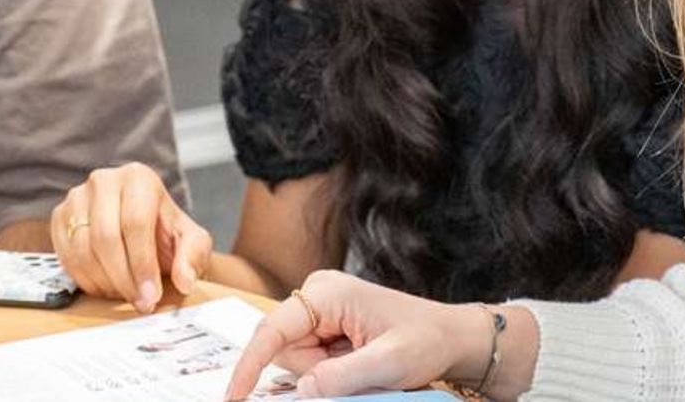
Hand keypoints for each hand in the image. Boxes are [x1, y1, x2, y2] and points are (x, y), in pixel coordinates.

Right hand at [49, 162, 209, 312]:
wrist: (141, 229)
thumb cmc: (164, 234)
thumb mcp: (191, 242)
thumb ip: (193, 257)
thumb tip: (185, 279)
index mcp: (139, 178)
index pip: (135, 223)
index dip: (142, 264)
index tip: (151, 295)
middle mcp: (104, 181)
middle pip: (106, 237)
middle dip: (123, 278)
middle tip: (139, 302)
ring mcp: (77, 198)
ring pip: (83, 249)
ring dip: (105, 282)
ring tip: (124, 295)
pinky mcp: (60, 217)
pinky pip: (66, 256)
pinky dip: (86, 280)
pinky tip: (105, 286)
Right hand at [223, 271, 496, 399]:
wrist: (451, 337)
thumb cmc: (426, 341)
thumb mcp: (388, 363)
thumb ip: (342, 377)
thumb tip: (302, 389)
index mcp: (326, 292)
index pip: (272, 330)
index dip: (249, 365)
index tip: (234, 398)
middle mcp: (317, 294)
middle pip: (284, 349)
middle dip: (312, 372)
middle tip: (359, 370)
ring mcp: (321, 309)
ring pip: (296, 359)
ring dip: (325, 374)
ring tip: (366, 365)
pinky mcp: (327, 324)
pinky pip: (311, 360)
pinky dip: (330, 372)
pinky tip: (358, 364)